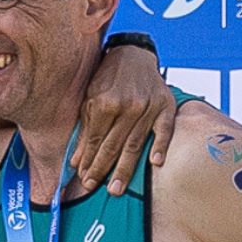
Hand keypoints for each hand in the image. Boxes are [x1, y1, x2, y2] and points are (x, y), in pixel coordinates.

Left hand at [76, 44, 178, 192]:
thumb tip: (76, 160)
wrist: (134, 53)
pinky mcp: (165, 105)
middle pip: (113, 145)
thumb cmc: (108, 76)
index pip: (94, 139)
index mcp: (104, 102)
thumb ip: (85, 128)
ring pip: (135, 143)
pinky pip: (164, 129)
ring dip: (125, 168)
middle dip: (101, 169)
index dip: (87, 160)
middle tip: (94, 188)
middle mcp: (127, 105)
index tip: (82, 178)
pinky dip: (160, 145)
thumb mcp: (90, 97)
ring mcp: (148, 106)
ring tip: (116, 188)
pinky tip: (156, 163)